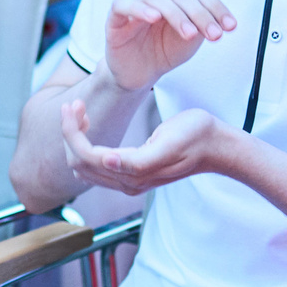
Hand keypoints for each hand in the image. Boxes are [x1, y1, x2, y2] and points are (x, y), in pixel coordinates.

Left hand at [62, 101, 229, 196]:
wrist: (216, 146)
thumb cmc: (197, 137)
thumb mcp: (168, 142)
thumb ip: (137, 159)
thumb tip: (105, 162)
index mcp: (133, 173)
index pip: (85, 157)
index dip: (72, 131)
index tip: (73, 104)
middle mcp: (127, 182)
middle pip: (78, 163)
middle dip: (70, 133)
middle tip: (74, 104)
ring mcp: (128, 181)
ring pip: (83, 166)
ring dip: (75, 139)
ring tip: (80, 111)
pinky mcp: (131, 174)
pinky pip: (94, 165)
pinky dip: (84, 144)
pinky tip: (90, 125)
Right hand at [100, 0, 232, 94]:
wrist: (142, 73)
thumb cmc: (167, 47)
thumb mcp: (194, 27)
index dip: (216, 6)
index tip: (230, 27)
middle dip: (201, 14)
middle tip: (214, 34)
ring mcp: (133, 1)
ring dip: (177, 16)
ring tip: (190, 35)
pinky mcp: (115, 16)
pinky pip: (124, 5)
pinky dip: (140, 8)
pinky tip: (154, 18)